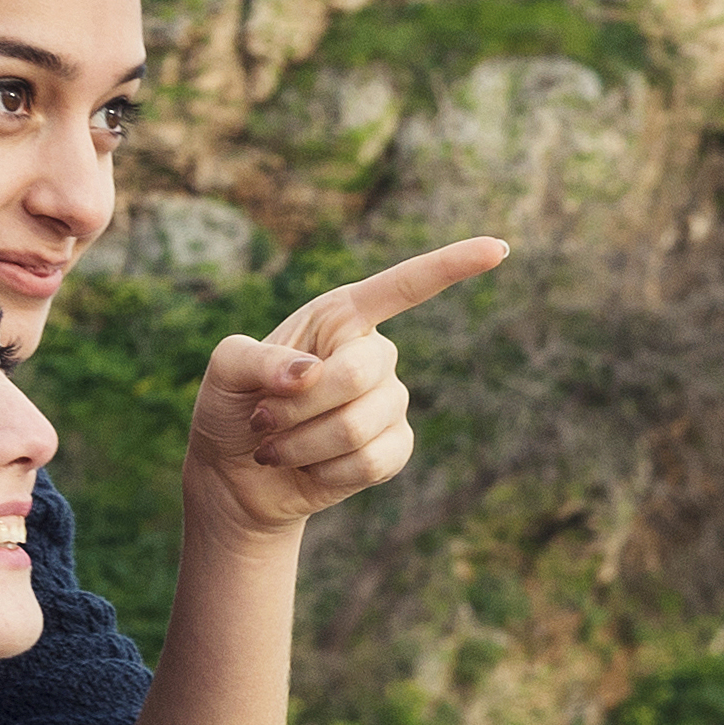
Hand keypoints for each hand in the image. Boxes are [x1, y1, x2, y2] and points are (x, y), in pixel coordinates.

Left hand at [184, 236, 498, 539]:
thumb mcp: (225, 370)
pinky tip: (307, 467)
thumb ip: (257, 360)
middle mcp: (372, 352)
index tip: (498, 249)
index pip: (402, 287)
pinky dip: (325, 472)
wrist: (238, 475)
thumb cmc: (232, 408)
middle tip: (263, 419)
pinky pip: (372, 461)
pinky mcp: (393, 446)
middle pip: (361, 372)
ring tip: (275, 445)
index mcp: (340, 316)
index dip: (450, 266)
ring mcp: (388, 401)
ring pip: (360, 425)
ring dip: (302, 443)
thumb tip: (308, 373)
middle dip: (301, 404)